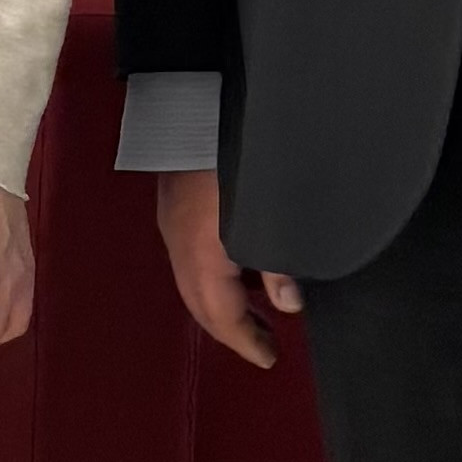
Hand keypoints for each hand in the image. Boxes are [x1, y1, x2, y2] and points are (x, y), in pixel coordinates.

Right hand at [155, 168, 298, 371]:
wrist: (193, 103)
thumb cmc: (239, 157)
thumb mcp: (271, 212)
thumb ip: (279, 263)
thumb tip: (289, 304)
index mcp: (203, 253)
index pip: (220, 315)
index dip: (245, 341)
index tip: (269, 358)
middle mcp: (180, 244)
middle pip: (199, 304)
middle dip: (229, 330)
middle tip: (263, 343)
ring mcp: (172, 223)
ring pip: (192, 282)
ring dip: (220, 304)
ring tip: (256, 312)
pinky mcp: (173, 203)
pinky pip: (190, 258)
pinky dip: (212, 278)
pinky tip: (239, 268)